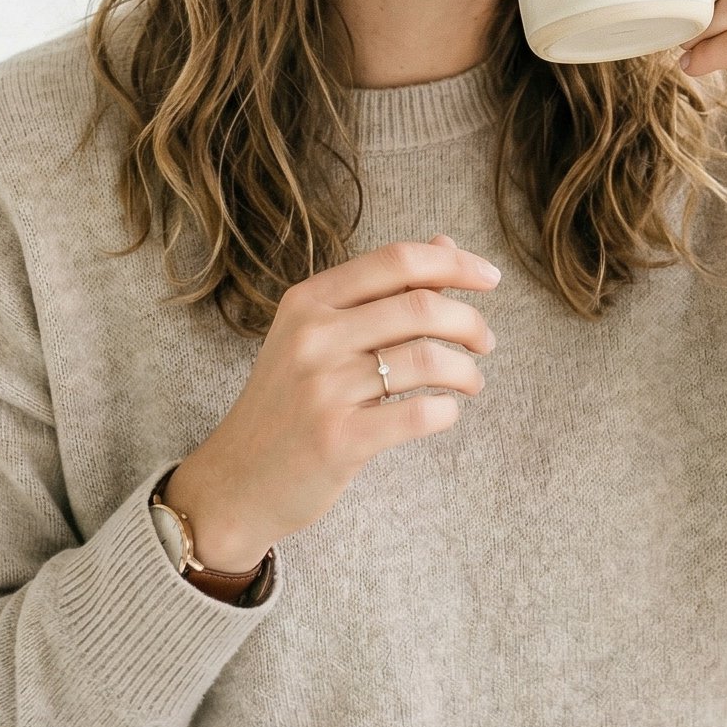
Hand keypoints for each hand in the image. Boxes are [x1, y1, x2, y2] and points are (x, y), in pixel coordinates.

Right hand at [169, 235, 499, 566]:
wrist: (237, 481)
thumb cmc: (289, 403)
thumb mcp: (317, 334)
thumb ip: (379, 290)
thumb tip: (444, 245)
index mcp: (308, 301)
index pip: (396, 261)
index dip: (454, 263)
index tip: (489, 278)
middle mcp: (313, 337)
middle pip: (421, 307)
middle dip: (470, 323)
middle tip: (484, 342)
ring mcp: (323, 388)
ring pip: (428, 359)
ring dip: (466, 371)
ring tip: (469, 382)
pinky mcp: (338, 439)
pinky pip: (419, 413)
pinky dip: (448, 411)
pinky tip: (445, 412)